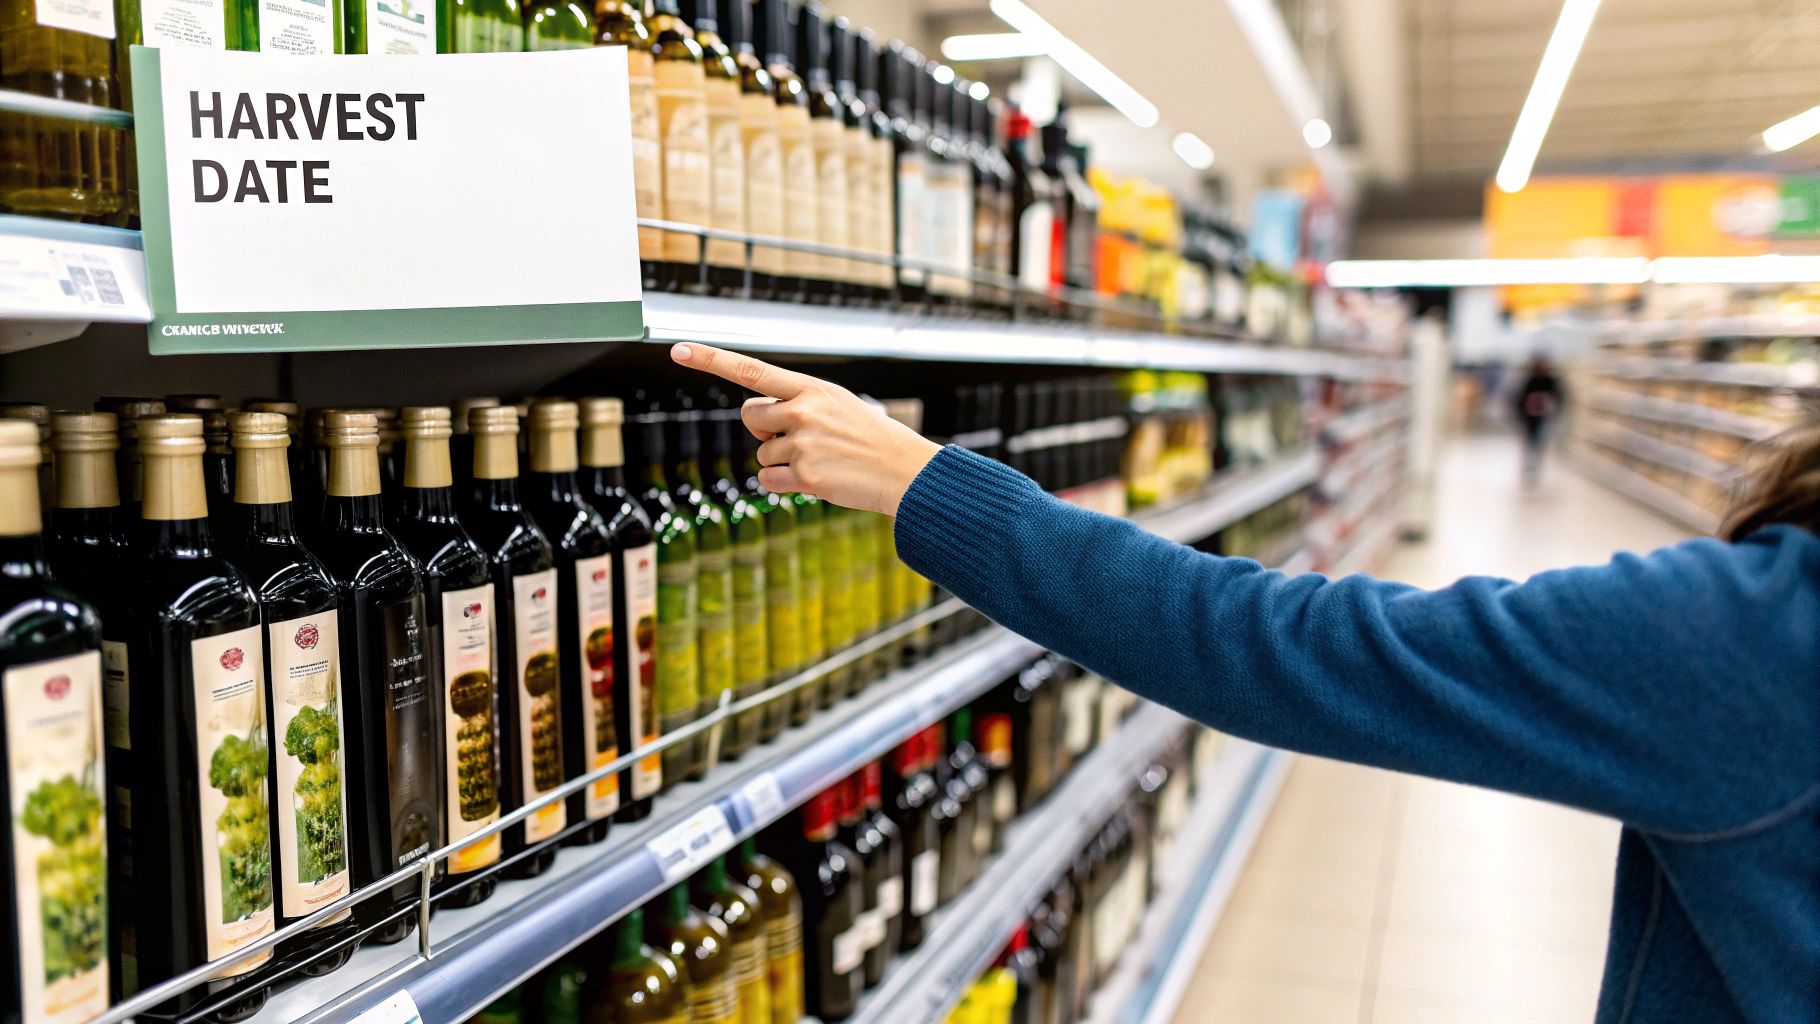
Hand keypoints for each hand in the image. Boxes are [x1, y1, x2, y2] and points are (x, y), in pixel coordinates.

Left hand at [670, 343, 941, 516]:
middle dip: (765, 429)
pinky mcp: (804, 475)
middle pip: (750, 417)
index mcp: (810, 387)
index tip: (678, 350)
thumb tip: (758, 420)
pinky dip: (785, 484)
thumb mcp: (837, 404)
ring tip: (821, 460)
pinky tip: (815, 479)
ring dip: (783, 461)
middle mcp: (801, 411)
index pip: (751, 370)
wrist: (904, 470)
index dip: (711, 360)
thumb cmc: (869, 437)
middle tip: (800, 437)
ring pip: (762, 453)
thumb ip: (796, 403)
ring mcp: (801, 443)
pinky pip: (768, 480)